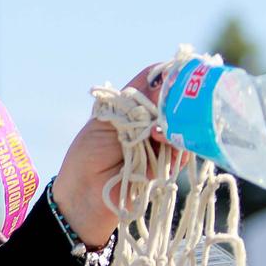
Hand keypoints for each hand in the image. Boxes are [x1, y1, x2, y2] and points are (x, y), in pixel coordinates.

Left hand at [51, 63, 166, 246]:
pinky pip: (181, 153)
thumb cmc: (87, 156)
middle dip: (179, 102)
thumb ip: (134, 102)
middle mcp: (148, 122)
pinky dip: (178, 149)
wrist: (83, 195)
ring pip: (182, 128)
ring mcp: (158, 144)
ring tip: (157, 134)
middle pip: (175, 104)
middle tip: (177, 102)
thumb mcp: (106, 122)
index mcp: (130, 106)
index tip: (182, 70)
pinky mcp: (164, 166)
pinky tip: (167, 149)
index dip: (170, 76)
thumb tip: (163, 78)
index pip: (156, 83)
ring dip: (175, 128)